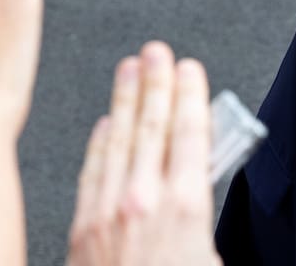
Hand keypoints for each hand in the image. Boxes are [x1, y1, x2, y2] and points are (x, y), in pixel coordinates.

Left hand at [66, 42, 220, 265]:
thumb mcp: (212, 255)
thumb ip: (207, 216)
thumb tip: (208, 184)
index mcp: (186, 207)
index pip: (190, 133)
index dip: (189, 94)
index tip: (189, 68)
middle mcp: (144, 201)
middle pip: (153, 126)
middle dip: (156, 82)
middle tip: (156, 51)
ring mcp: (109, 212)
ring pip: (120, 140)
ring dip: (126, 99)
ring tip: (130, 69)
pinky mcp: (83, 229)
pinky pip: (92, 171)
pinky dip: (100, 141)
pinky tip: (104, 123)